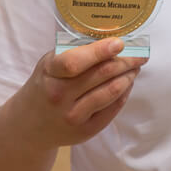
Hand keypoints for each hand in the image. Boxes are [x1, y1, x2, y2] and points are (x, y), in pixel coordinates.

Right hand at [6, 38, 144, 147]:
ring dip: (129, 76)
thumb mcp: (49, 65)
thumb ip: (74, 53)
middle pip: (101, 74)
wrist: (30, 124)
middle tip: (141, 53)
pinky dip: (124, 92)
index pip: (74, 62)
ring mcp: (72, 116)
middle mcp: (59, 96)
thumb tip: (111, 40)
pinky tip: (127, 83)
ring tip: (136, 67)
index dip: (99, 51)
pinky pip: (113, 108)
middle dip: (127, 61)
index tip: (120, 43)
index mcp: (49, 73)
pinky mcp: (85, 130)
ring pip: (111, 91)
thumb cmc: (46, 85)